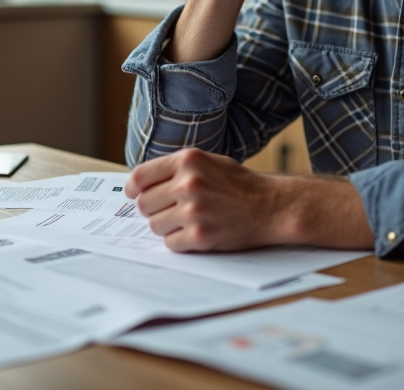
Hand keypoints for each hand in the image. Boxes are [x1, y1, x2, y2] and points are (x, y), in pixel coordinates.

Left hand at [125, 148, 373, 251]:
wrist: (271, 206)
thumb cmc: (239, 184)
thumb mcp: (209, 161)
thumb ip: (177, 168)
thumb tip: (141, 182)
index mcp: (188, 160)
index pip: (140, 176)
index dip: (132, 188)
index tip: (131, 195)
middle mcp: (189, 183)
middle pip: (144, 204)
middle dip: (153, 209)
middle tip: (169, 210)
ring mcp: (194, 211)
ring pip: (154, 225)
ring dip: (166, 226)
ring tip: (187, 221)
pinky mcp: (201, 236)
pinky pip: (170, 243)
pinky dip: (178, 241)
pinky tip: (195, 233)